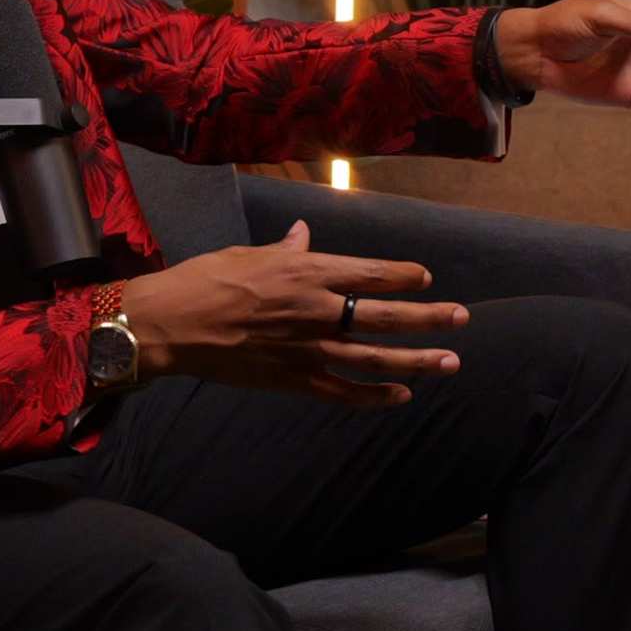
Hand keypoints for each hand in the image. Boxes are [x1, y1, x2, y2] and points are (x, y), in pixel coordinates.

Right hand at [118, 222, 468, 408]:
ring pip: (374, 357)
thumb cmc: (206, 280)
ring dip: (416, 361)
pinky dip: (373, 396)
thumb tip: (305, 234)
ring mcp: (307, 348)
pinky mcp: (292, 379)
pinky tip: (400, 396)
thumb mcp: (250, 254)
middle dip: (428, 317)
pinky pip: (342, 392)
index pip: (371, 272)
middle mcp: (316, 310)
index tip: (425, 277)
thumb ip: (287, 250)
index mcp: (307, 273)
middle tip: (461, 319)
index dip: (403, 275)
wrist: (169, 325)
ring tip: (449, 361)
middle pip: (385, 315)